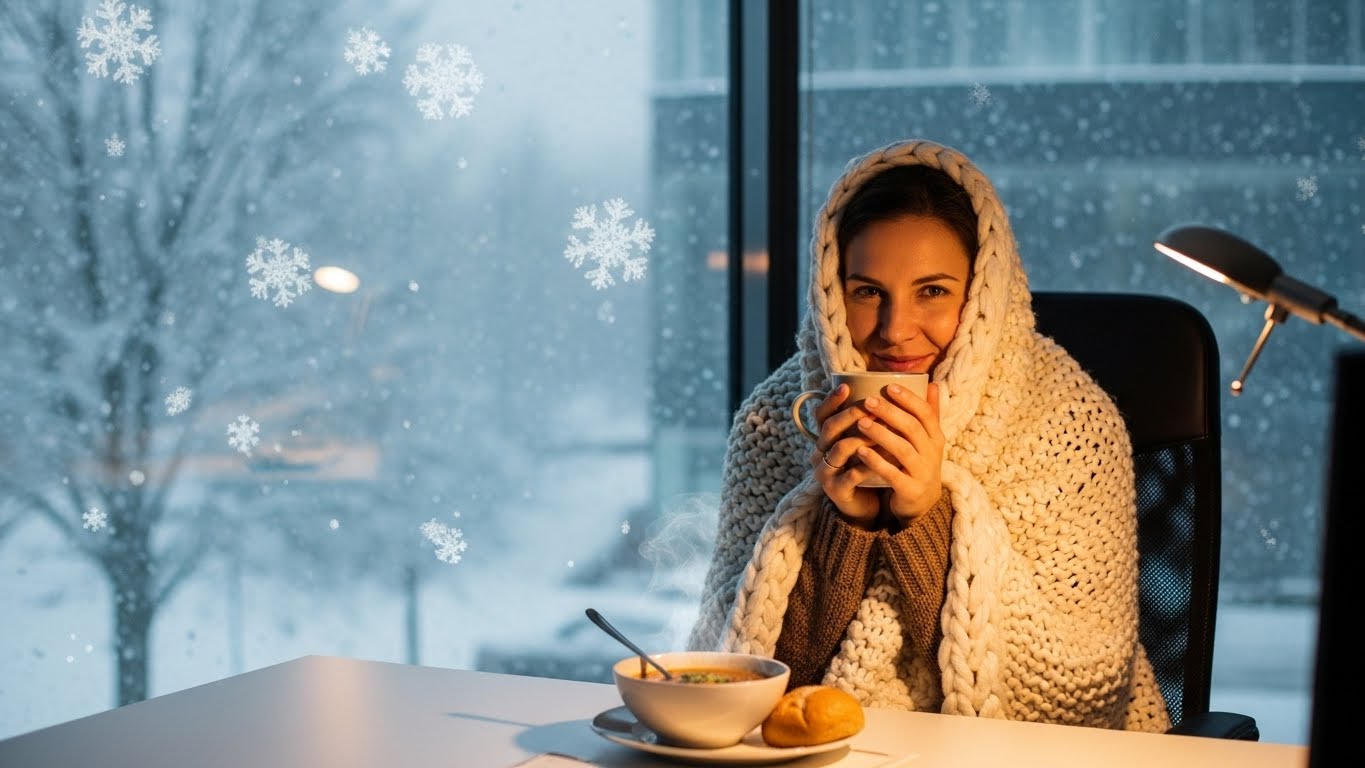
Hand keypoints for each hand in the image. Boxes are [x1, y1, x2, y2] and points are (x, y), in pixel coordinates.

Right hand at [809, 383, 882, 528]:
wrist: (864, 503)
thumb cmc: (864, 467)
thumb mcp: (862, 442)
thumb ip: (867, 421)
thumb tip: (886, 394)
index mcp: (825, 439)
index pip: (821, 415)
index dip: (831, 400)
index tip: (846, 387)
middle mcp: (820, 453)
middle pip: (830, 428)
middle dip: (850, 415)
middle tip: (870, 406)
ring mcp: (825, 472)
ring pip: (840, 449)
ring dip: (862, 438)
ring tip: (883, 430)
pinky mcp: (835, 490)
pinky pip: (852, 475)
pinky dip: (870, 464)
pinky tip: (886, 458)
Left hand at [850, 382, 944, 522]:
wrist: (921, 503)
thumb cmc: (919, 462)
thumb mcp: (928, 439)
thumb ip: (929, 413)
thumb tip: (932, 383)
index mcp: (935, 437)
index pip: (925, 413)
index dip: (908, 399)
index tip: (889, 386)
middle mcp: (932, 453)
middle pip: (912, 428)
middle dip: (890, 413)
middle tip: (868, 401)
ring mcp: (922, 472)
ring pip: (902, 450)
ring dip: (880, 434)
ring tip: (861, 422)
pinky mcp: (910, 490)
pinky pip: (892, 474)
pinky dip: (876, 462)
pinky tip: (860, 452)